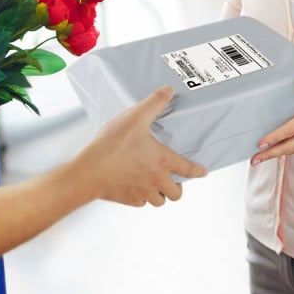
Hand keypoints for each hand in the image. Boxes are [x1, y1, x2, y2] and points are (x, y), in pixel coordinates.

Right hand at [81, 86, 207, 206]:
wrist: (90, 171)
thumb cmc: (112, 145)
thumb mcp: (135, 117)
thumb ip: (154, 103)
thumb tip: (168, 91)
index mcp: (162, 162)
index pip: (188, 169)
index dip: (197, 171)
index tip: (202, 172)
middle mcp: (156, 181)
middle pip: (177, 193)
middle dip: (177, 187)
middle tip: (173, 178)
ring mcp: (143, 193)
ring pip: (160, 201)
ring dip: (160, 193)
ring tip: (155, 183)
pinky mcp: (129, 200)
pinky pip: (141, 203)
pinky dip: (142, 197)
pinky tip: (136, 186)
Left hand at [250, 76, 293, 164]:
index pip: (292, 128)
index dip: (276, 136)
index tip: (262, 142)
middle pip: (290, 146)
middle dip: (271, 153)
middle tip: (253, 159)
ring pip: (293, 150)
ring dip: (275, 154)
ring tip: (257, 158)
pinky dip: (285, 152)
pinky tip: (272, 152)